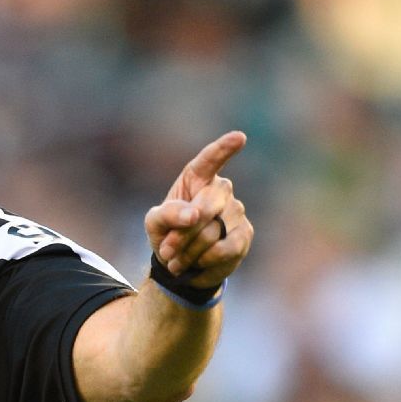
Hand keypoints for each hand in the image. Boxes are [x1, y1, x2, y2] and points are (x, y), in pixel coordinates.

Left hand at [144, 131, 253, 287]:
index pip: (210, 160)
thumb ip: (168, 214)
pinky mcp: (245, 233)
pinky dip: (205, 259)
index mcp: (196, 179)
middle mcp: (220, 190)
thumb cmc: (167, 233)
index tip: (239, 138)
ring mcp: (236, 210)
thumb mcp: (155, 223)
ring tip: (176, 261)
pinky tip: (196, 263)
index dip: (223, 149)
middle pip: (204, 207)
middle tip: (167, 251)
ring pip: (212, 231)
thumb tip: (193, 215)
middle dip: (182, 234)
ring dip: (189, 251)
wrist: (181, 263)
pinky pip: (225, 248)